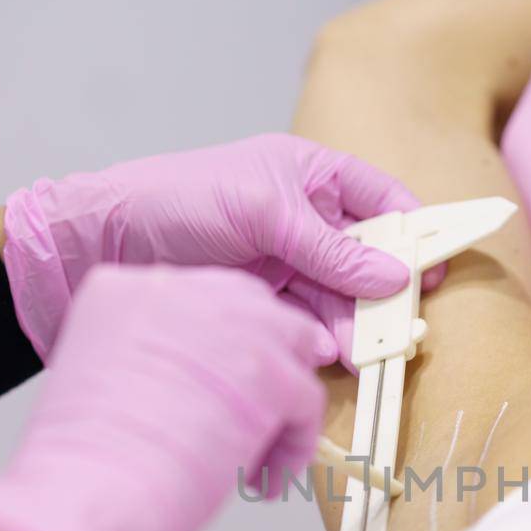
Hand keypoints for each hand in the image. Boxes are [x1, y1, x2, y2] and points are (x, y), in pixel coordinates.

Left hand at [0, 133, 437, 360]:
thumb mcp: (261, 214)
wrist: (99, 243)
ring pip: (339, 296)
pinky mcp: (263, 302)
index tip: (432, 272)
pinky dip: (322, 338)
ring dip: (353, 324)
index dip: (414, 232)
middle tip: (400, 330)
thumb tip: (395, 276)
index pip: (383, 198)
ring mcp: (285, 262)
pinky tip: (328, 355)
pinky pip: (308, 321)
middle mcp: (304, 218)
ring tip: (360, 354)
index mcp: (310, 175)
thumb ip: (330, 248)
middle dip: (383, 293)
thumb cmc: (175, 201)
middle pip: (368, 257)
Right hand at [0, 264, 328, 530]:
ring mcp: (226, 325)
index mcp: (124, 289)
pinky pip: (306, 401)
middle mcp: (176, 290)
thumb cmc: (87, 467)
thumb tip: (210, 382)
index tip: (225, 387)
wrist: (85, 497)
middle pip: (253, 307)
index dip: (223, 345)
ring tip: (255, 458)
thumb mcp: (107, 380)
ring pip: (289, 351)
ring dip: (281, 407)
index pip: (201, 297)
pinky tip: (262, 481)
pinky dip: (291, 449)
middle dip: (263, 363)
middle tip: (259, 416)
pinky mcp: (266, 371)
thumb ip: (157, 360)